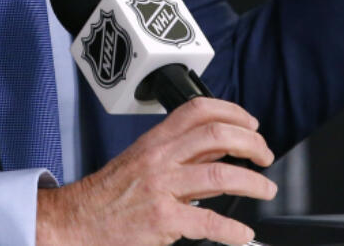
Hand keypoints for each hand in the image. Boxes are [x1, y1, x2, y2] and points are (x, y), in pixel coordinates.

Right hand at [35, 97, 276, 245]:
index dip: (232, 112)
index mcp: (156, 141)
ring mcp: (161, 188)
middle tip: (264, 155)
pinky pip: (208, 222)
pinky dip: (231, 230)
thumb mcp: (141, 161)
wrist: (79, 219)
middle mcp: (160, 158)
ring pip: (219, 176)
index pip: (198, 110)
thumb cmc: (110, 194)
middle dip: (250, 143)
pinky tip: (241, 234)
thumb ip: (178, 155)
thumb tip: (219, 153)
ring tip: (265, 189)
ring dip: (252, 183)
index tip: (251, 124)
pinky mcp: (163, 219)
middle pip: (215, 135)